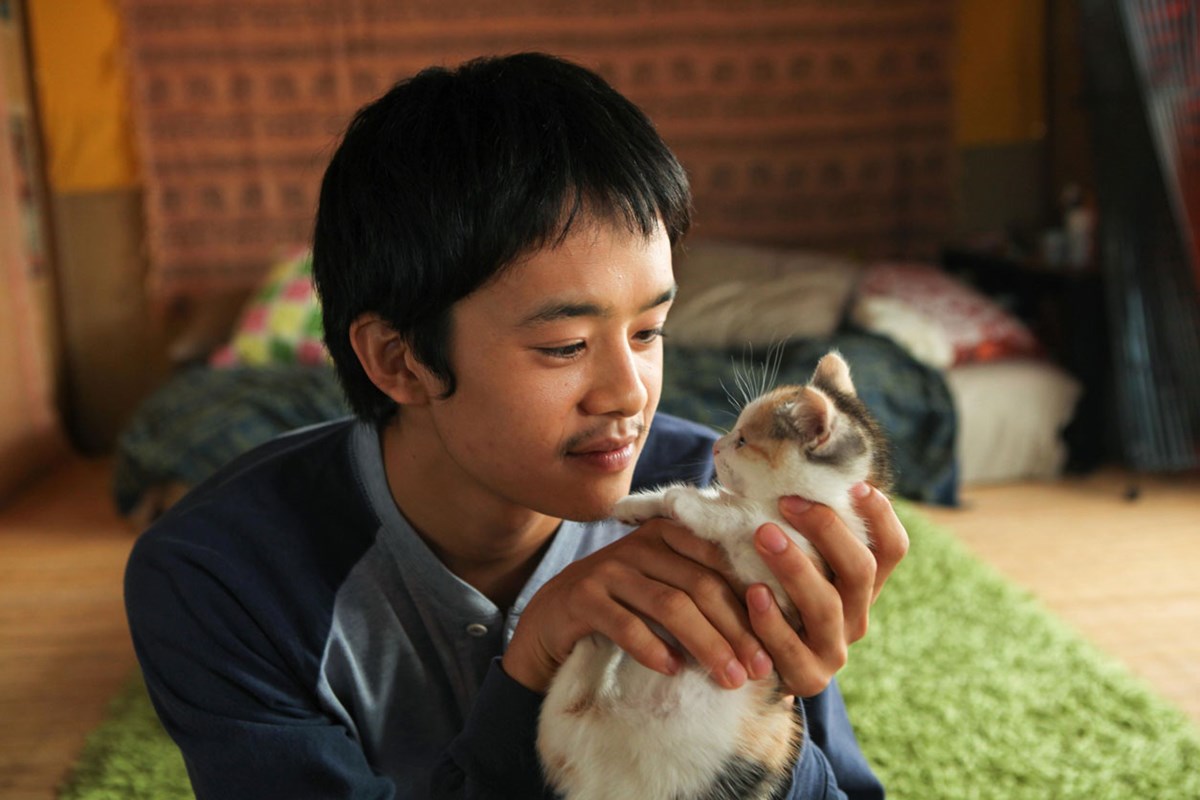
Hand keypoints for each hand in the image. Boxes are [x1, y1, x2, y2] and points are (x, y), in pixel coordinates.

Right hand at [502, 518, 771, 693]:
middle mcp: (637, 544)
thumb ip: (701, 591)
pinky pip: (625, 624)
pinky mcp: (581, 598)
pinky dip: (653, 648)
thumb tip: (768, 624)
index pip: (720, 562)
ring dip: (705, 644)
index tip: (776, 641)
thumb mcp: (662, 592)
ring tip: (728, 678)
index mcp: (666, 535)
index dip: (751, 601)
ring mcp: (607, 569)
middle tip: (758, 669)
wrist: (549, 624)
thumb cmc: (620, 610)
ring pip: (669, 604)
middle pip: (700, 584)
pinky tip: (672, 670)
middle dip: (735, 629)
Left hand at [745, 482, 908, 696]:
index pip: (892, 548)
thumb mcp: (786, 556)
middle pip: (861, 570)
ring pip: (827, 607)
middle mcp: (856, 615)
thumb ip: (791, 522)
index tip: (857, 485)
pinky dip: (771, 620)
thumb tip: (776, 459)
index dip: (882, 517)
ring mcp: (833, 650)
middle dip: (828, 531)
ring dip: (795, 567)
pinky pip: (791, 649)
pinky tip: (753, 593)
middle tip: (787, 502)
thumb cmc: (764, 588)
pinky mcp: (805, 678)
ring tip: (763, 535)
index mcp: (860, 584)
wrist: (749, 662)